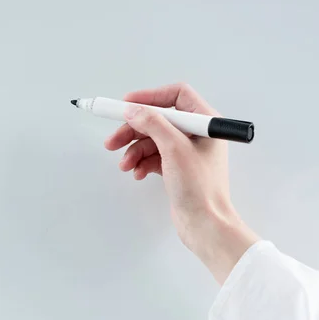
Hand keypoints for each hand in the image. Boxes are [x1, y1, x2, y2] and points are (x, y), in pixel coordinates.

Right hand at [104, 83, 258, 283]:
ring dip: (134, 150)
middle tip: (112, 141)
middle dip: (133, 130)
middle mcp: (196, 133)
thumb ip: (153, 123)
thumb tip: (133, 109)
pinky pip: (152, 156)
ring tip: (125, 165)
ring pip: (151, 140)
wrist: (205, 224)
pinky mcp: (176, 167)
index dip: (150, 97)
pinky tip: (137, 173)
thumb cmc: (200, 188)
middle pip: (157, 119)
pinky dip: (141, 162)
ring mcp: (185, 151)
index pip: (176, 95)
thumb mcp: (174, 149)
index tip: (126, 104)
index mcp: (205, 122)